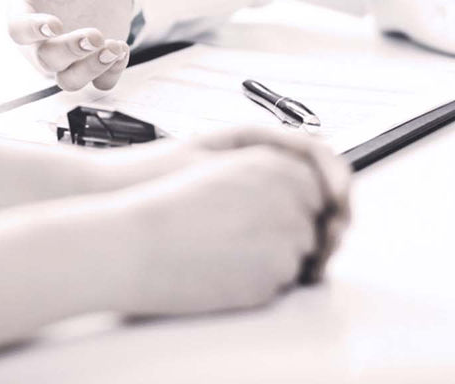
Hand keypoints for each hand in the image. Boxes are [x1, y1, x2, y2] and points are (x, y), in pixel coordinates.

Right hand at [9, 0, 135, 90]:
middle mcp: (41, 41)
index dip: (32, 31)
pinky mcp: (93, 64)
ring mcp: (68, 57)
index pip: (18, 30)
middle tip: (95, 35)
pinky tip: (121, 49)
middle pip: (46, 61)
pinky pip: (100, 82)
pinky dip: (112, 73)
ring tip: (114, 47)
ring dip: (91, 69)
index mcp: (25, 11)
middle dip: (70, 52)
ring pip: (70, 81)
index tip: (54, 24)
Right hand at [112, 139, 333, 315]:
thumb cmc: (171, 208)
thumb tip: (307, 199)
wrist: (136, 245)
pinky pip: (279, 285)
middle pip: (310, 228)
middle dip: (285, 236)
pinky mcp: (273, 279)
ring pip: (297, 258)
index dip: (294, 208)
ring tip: (225, 252)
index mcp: (278, 168)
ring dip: (271, 260)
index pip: (318, 193)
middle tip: (238, 237)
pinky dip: (257, 282)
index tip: (270, 216)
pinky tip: (223, 270)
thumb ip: (272, 178)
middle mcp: (290, 201)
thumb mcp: (226, 171)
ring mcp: (286, 242)